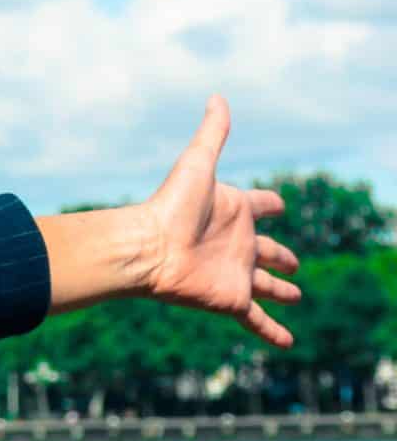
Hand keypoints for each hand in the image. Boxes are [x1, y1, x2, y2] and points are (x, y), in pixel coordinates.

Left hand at [138, 95, 300, 347]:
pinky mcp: (230, 300)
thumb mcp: (196, 164)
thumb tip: (218, 96)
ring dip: (281, 290)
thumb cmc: (169, 206)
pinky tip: (288, 344)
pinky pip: (256, 320)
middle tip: (294, 263)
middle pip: (267, 250)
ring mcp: (234, 273)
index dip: (269, 203)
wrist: (145, 249)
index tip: (278, 203)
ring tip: (295, 295)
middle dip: (281, 256)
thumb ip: (211, 134)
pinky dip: (273, 332)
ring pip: (266, 285)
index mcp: (231, 211)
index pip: (259, 205)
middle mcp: (235, 243)